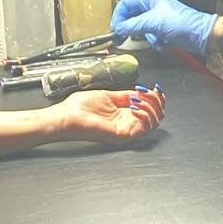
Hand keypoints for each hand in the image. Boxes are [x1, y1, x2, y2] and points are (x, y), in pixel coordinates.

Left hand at [49, 88, 165, 145]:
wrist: (65, 116)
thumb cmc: (78, 108)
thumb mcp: (107, 95)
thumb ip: (125, 95)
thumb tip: (142, 91)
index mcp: (123, 114)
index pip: (149, 108)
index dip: (156, 98)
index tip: (156, 88)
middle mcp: (127, 122)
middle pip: (155, 116)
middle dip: (157, 102)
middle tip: (151, 93)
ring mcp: (125, 129)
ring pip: (153, 123)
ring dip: (152, 108)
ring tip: (139, 100)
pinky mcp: (122, 135)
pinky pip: (143, 129)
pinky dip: (145, 116)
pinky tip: (135, 107)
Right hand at [110, 0, 215, 55]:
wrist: (202, 36)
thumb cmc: (184, 24)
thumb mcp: (153, 23)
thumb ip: (133, 25)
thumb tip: (118, 28)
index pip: (126, 4)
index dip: (118, 16)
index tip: (115, 28)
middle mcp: (154, 7)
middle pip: (133, 17)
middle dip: (133, 29)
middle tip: (124, 37)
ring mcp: (160, 19)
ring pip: (142, 29)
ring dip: (147, 37)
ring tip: (155, 39)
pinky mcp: (165, 31)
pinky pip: (152, 37)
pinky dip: (155, 42)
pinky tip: (163, 43)